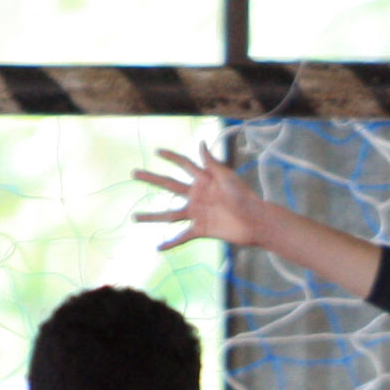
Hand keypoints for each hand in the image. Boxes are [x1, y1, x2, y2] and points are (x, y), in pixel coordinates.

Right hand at [135, 143, 269, 252]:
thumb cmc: (244, 196)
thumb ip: (212, 162)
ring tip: (135, 217)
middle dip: (152, 179)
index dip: (172, 157)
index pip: (184, 165)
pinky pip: (183, 237)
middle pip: (169, 185)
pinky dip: (171, 243)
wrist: (255, 221)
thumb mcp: (227, 176)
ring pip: (169, 215)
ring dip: (152, 216)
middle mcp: (197, 195)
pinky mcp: (201, 229)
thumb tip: (201, 142)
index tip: (157, 151)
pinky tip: (159, 248)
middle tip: (134, 173)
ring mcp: (197, 213)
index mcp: (204, 180)